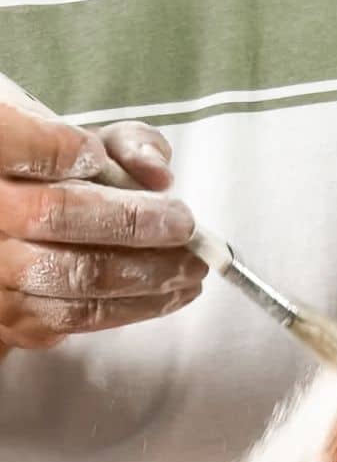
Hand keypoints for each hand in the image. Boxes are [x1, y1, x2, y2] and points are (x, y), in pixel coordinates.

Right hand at [0, 103, 205, 350]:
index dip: (64, 149)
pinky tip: (173, 292)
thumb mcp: (83, 142)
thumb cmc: (56, 179)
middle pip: (55, 215)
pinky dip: (138, 306)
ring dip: (148, 274)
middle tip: (185, 224)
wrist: (13, 239)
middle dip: (132, 221)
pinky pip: (82, 316)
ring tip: (193, 265)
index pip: (18, 143)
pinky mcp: (17, 319)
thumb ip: (125, 145)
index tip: (100, 155)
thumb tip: (159, 174)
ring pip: (75, 275)